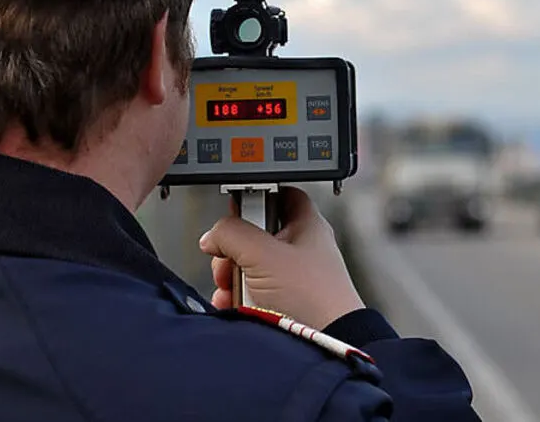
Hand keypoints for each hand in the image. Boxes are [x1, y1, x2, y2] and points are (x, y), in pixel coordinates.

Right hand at [199, 186, 364, 328]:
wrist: (326, 345)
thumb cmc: (312, 296)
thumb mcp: (263, 254)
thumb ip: (231, 234)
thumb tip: (213, 236)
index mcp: (306, 226)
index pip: (280, 194)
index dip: (255, 196)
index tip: (234, 209)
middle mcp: (301, 249)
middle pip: (256, 234)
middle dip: (233, 249)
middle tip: (229, 260)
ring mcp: (292, 278)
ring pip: (250, 266)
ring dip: (232, 277)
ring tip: (231, 288)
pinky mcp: (284, 303)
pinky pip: (252, 293)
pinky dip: (238, 298)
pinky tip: (234, 305)